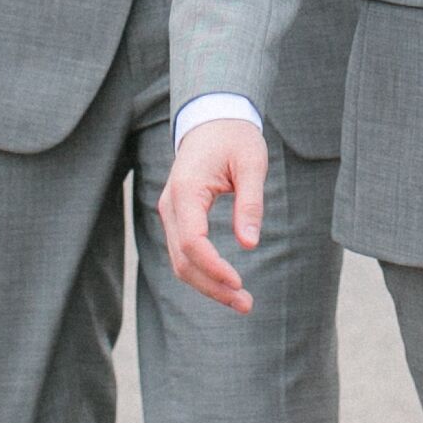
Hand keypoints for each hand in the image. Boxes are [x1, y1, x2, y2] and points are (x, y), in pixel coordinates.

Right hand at [157, 118, 267, 314]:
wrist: (212, 118)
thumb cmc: (235, 137)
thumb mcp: (252, 163)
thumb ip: (250, 202)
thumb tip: (249, 243)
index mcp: (186, 189)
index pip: (191, 241)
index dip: (213, 267)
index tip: (239, 282)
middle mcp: (170, 204)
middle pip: (183, 259)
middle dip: (213, 286)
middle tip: (247, 304)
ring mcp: (170, 212)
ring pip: (180, 261)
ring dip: (208, 285)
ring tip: (242, 302)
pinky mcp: (177, 217)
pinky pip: (184, 253)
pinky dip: (203, 273)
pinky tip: (227, 284)